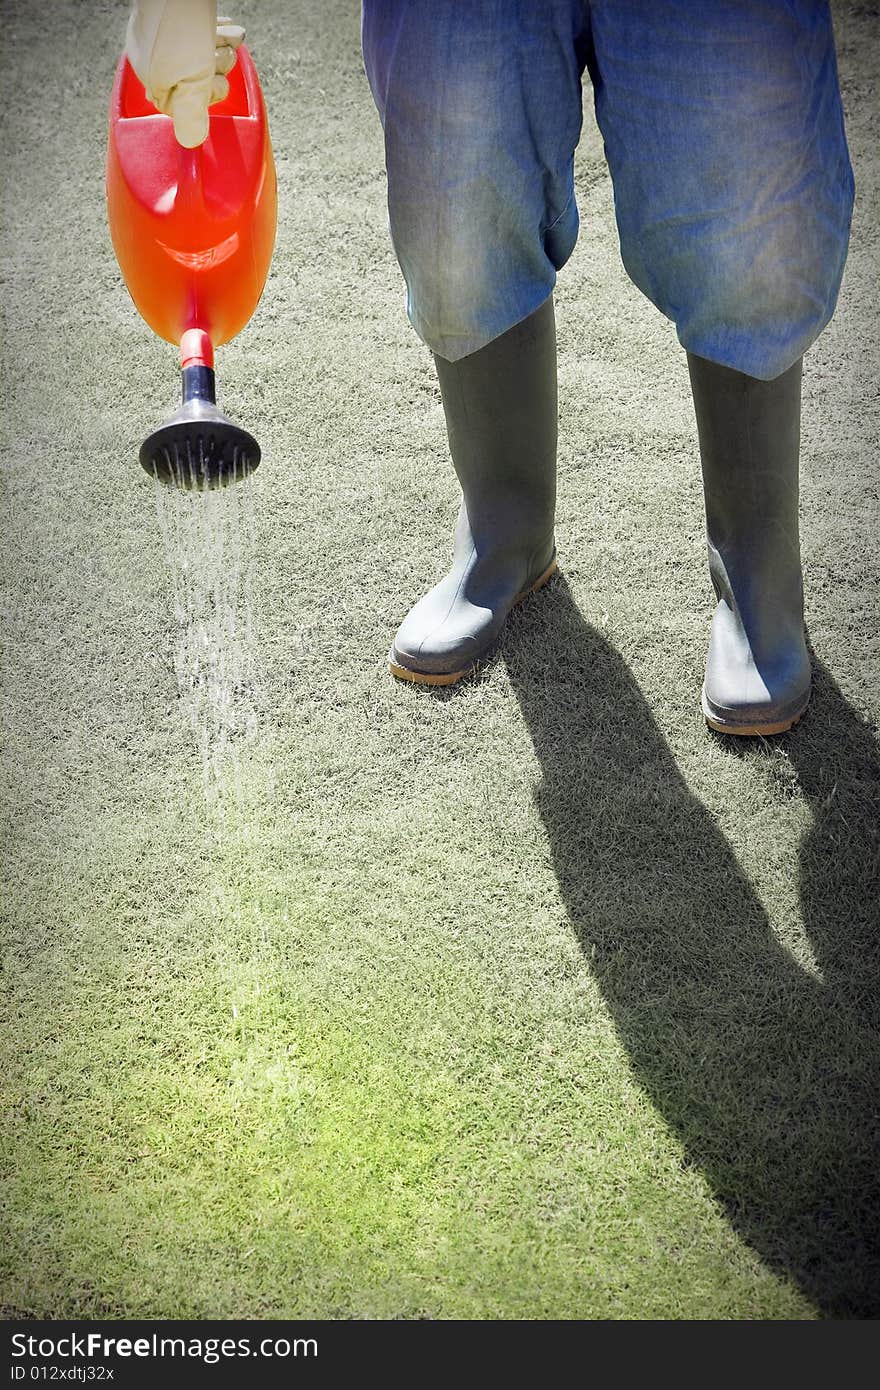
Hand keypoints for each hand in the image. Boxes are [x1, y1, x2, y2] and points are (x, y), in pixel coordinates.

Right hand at [126, 1, 244, 147]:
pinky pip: (205, 34)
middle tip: (219, 52)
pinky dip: (221, 31)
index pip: (188, 105)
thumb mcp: (190, 78)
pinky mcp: (177, 21)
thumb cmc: (178, 24)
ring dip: (224, 46)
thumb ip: (191, 112)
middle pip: (200, 78)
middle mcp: (158, 61)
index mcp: (155, 80)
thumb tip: (190, 141)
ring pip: (206, 54)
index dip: (208, 93)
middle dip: (218, 66)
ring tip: (228, 35)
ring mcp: (166, 40)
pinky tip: (228, 27)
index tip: (214, 79)